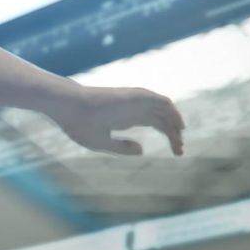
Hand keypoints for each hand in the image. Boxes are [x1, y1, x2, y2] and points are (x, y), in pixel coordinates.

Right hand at [47, 84, 184, 155]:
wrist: (68, 107)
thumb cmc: (78, 124)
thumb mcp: (101, 142)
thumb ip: (122, 147)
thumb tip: (142, 151)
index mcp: (128, 118)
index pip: (157, 124)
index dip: (169, 136)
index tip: (177, 152)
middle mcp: (135, 109)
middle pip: (164, 119)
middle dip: (175, 133)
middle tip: (181, 150)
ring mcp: (136, 102)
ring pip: (165, 110)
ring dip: (176, 122)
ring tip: (181, 139)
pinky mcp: (134, 97)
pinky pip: (160, 101)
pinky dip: (172, 110)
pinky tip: (179, 124)